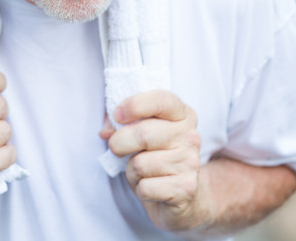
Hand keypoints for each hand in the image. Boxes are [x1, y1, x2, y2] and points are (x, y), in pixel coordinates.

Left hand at [99, 90, 207, 231]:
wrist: (181, 194)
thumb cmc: (155, 156)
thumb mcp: (141, 132)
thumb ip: (120, 123)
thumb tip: (105, 132)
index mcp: (182, 115)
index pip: (161, 100)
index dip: (134, 105)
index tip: (118, 115)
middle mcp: (190, 135)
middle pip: (143, 134)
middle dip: (119, 143)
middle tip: (117, 149)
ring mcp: (190, 162)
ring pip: (140, 164)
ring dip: (131, 171)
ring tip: (142, 172)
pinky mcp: (186, 187)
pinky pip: (146, 187)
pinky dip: (140, 190)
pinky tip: (151, 186)